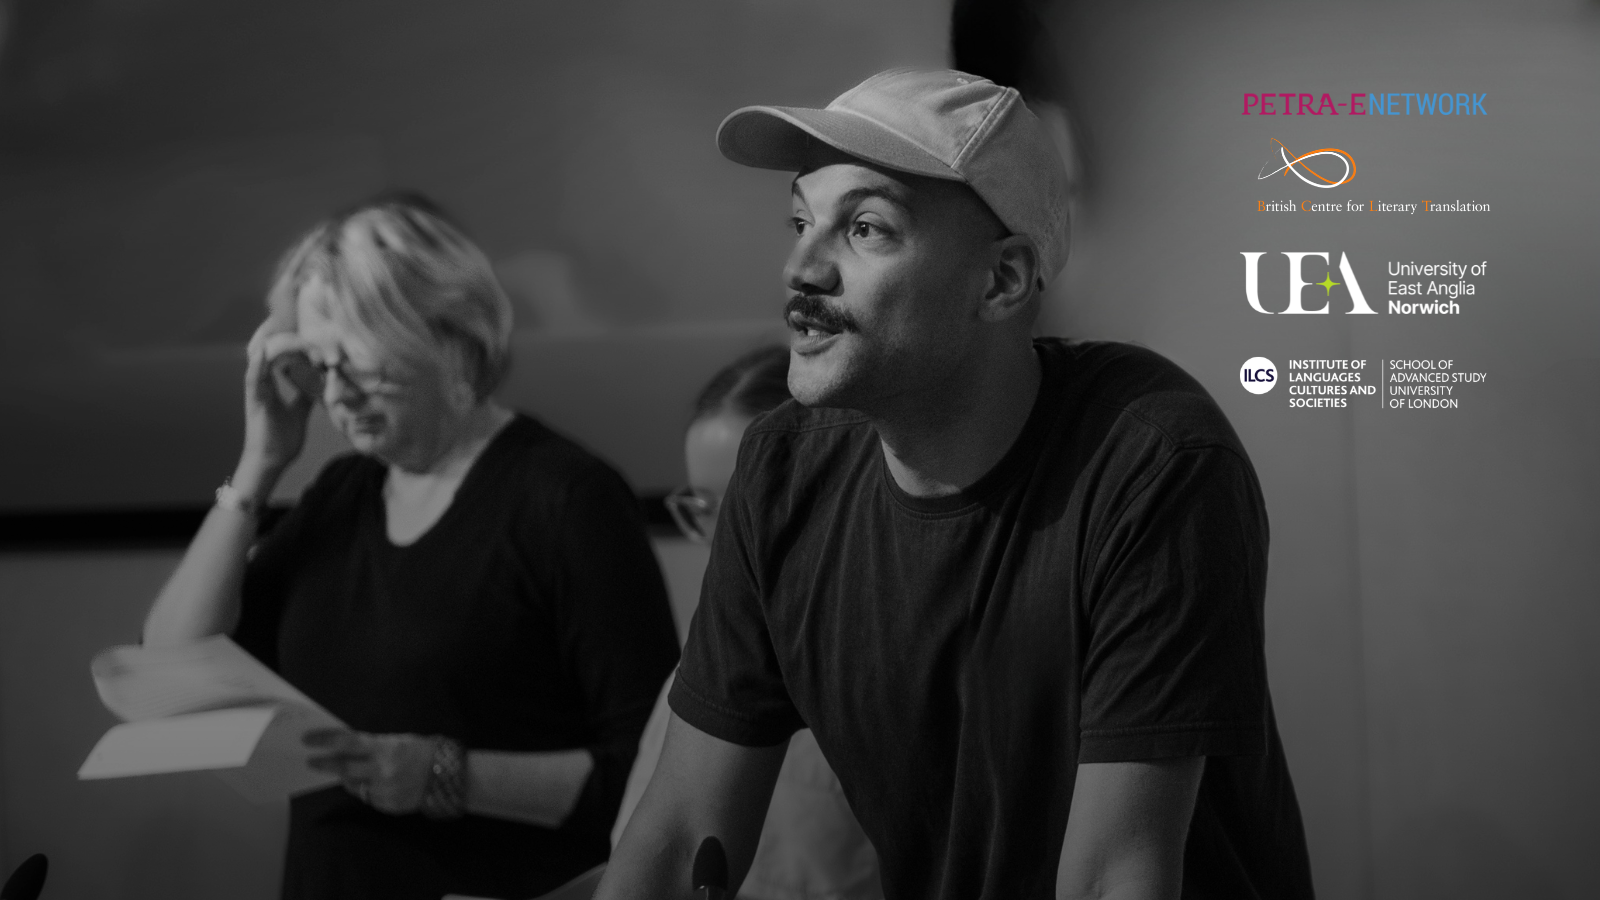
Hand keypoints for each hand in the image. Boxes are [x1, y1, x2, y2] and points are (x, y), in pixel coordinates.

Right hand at [238, 318, 314, 486]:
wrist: (271, 460)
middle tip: (293, 307)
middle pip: (265, 344)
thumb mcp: (302, 407)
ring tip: (281, 320)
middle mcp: (260, 379)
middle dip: (278, 326)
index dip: (288, 332)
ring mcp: (255, 388)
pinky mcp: (254, 399)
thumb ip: (308, 390)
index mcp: (270, 379)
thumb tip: (323, 376)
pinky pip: (254, 378)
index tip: (304, 318)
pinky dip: (258, 364)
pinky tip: (263, 351)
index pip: (277, 348)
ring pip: (259, 354)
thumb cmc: (283, 436)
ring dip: (272, 339)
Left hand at [305, 729, 440, 814]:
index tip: (307, 740)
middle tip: (311, 762)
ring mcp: (384, 790)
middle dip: (324, 764)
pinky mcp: (387, 805)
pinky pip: (368, 797)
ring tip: (354, 771)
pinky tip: (379, 783)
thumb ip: (372, 747)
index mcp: (385, 749)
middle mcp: (381, 770)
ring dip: (349, 778)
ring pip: (353, 785)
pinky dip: (367, 789)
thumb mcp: (397, 742)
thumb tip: (345, 750)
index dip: (324, 740)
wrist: (448, 776)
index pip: (346, 742)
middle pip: (343, 767)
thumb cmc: (422, 752)